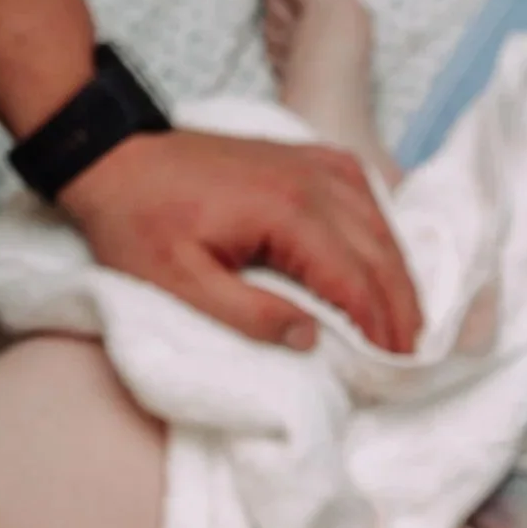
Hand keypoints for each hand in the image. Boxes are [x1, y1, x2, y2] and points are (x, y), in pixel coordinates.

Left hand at [60, 129, 422, 352]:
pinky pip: (365, 195)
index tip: (393, 370)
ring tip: (407, 324)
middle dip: (402, 311)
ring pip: (382, 225)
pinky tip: (386, 261)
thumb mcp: (180, 283)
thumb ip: (248, 314)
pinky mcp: (306, 158)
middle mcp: (314, 182)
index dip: (379, 331)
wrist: (114, 156)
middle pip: (381, 255)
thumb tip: (312, 339)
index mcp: (287, 214)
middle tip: (413, 360)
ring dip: (399, 276)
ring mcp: (314, 164)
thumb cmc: (139, 223)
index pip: (355, 282)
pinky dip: (383, 233)